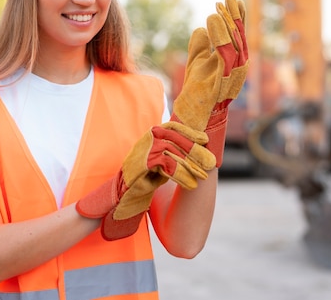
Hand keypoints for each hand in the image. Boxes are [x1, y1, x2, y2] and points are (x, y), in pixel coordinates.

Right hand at [76, 121, 215, 239]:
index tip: (204, 139)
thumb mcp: (158, 167)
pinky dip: (181, 175)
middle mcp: (145, 143)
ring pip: (172, 151)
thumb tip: (190, 152)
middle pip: (173, 138)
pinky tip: (191, 185)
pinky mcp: (141, 166)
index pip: (171, 128)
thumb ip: (170, 156)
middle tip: (211, 162)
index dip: (188, 132)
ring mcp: (142, 153)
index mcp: (149, 140)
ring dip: (190, 164)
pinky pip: (166, 166)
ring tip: (204, 176)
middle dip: (194, 149)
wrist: (118, 202)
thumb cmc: (140, 185)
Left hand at [171, 0, 248, 165]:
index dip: (236, 16)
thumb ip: (200, 45)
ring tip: (217, 6)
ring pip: (235, 42)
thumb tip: (201, 28)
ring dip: (227, 22)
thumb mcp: (196, 62)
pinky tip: (210, 21)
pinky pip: (223, 53)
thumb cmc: (197, 90)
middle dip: (234, 14)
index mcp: (235, 60)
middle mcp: (239, 66)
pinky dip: (219, 35)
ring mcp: (233, 74)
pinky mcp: (222, 79)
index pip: (238, 34)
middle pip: (240, 35)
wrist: (193, 115)